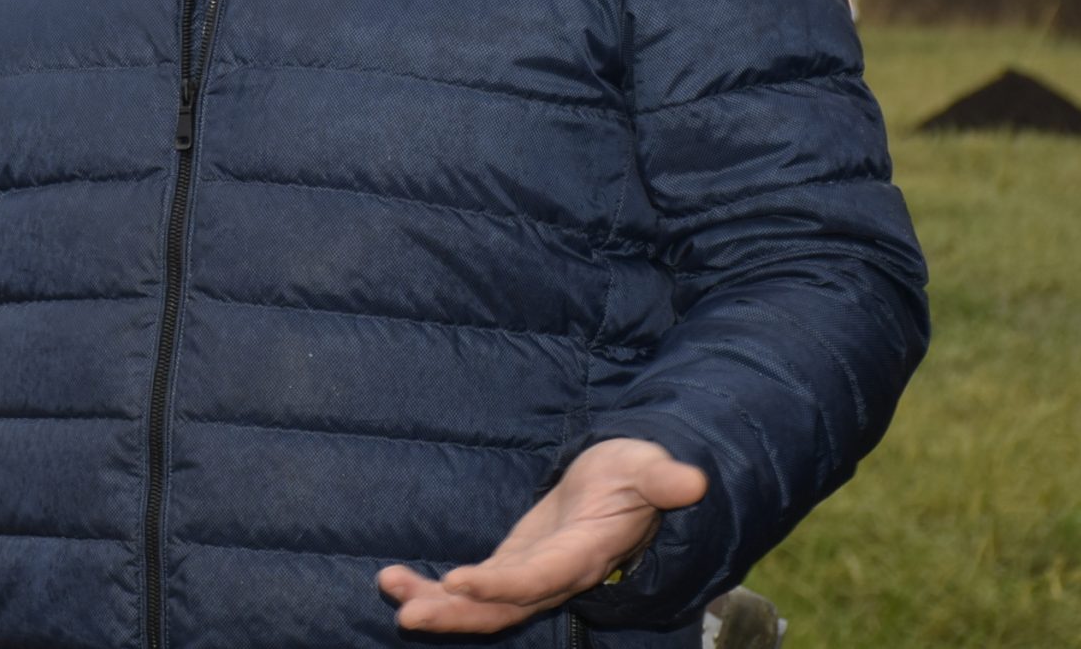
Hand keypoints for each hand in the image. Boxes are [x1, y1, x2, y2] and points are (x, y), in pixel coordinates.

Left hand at [377, 438, 706, 632]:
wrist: (630, 487)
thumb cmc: (637, 473)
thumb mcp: (650, 468)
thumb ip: (662, 479)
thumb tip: (691, 481)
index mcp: (585, 554)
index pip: (541, 576)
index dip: (503, 583)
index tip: (460, 579)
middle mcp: (556, 576)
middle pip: (504, 607)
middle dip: (456, 613)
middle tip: (407, 612)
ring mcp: (532, 576)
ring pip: (482, 605)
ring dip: (436, 603)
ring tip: (389, 587)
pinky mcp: (514, 567)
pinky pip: (472, 589)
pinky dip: (434, 588)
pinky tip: (392, 579)